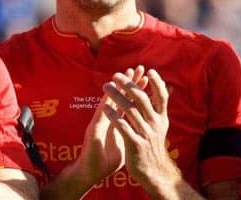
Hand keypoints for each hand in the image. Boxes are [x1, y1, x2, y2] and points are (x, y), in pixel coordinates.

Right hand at [74, 66, 147, 186]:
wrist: (93, 171)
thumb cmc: (108, 159)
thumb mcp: (126, 143)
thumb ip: (132, 133)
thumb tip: (144, 129)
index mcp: (118, 121)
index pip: (130, 102)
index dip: (138, 89)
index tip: (147, 77)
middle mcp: (109, 118)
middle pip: (121, 96)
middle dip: (130, 82)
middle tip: (138, 68)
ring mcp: (101, 121)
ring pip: (110, 101)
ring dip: (117, 87)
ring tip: (124, 75)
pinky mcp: (93, 128)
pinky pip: (100, 114)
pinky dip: (105, 103)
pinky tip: (109, 93)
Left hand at [102, 69, 181, 193]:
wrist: (154, 172)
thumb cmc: (153, 145)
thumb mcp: (160, 125)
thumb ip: (158, 107)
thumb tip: (165, 86)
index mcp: (161, 119)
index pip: (162, 97)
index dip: (156, 83)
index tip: (148, 70)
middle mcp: (155, 124)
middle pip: (142, 99)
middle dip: (129, 85)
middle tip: (116, 74)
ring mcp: (145, 134)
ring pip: (130, 110)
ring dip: (117, 96)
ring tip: (106, 86)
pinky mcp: (135, 144)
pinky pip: (123, 127)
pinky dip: (114, 116)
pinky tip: (105, 108)